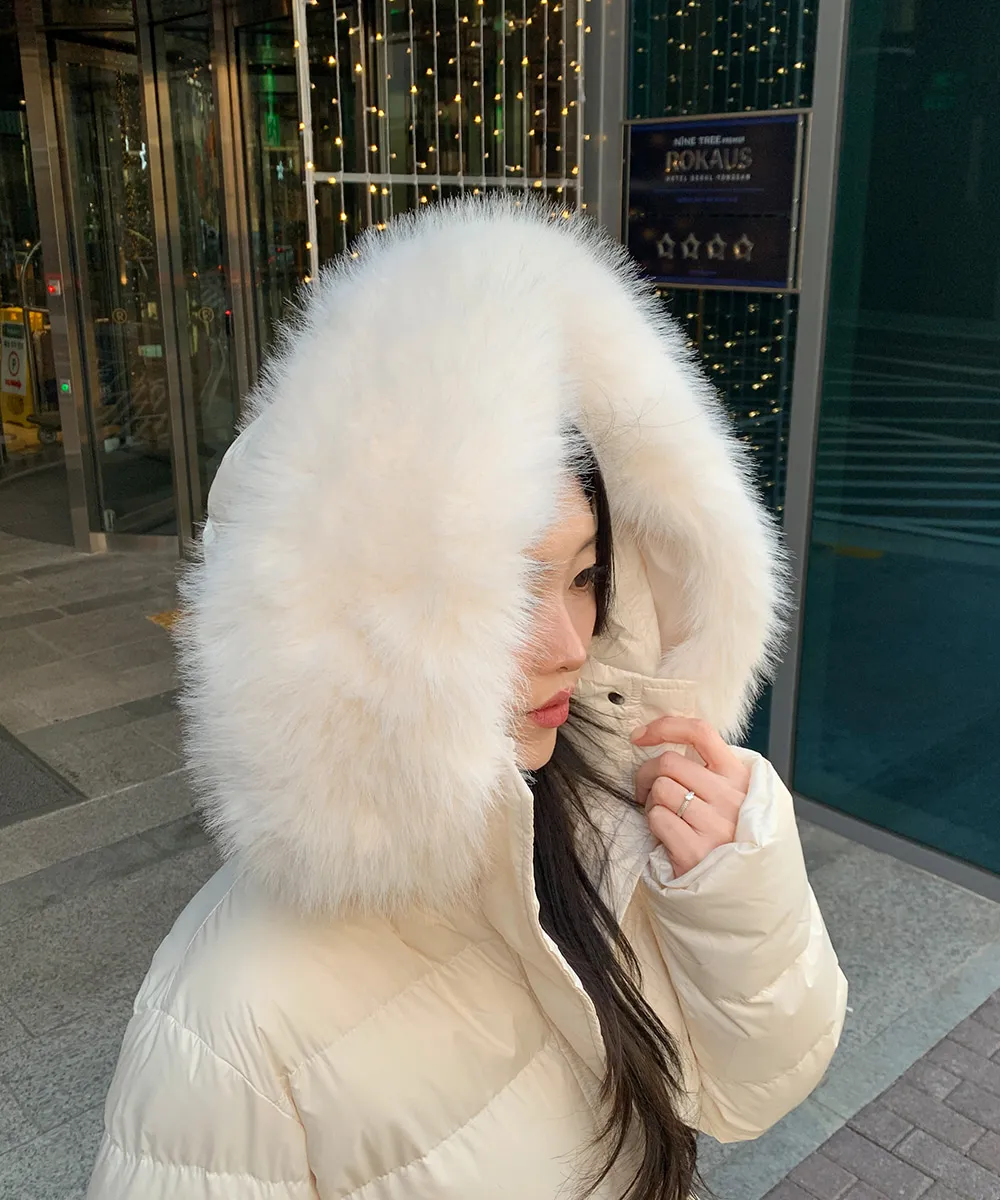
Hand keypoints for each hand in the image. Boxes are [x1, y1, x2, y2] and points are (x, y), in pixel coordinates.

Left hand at [631, 717, 750, 877]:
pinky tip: (668, 837)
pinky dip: (654, 825)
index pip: (700, 733)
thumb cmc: (729, 839)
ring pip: (660, 789)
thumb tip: (662, 742)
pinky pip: (656, 818)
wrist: (745, 893)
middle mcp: (732, 798)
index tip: (639, 736)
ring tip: (666, 817)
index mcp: (740, 778)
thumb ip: (710, 772)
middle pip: (669, 762)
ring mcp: (715, 825)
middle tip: (646, 791)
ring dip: (652, 802)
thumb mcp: (733, 799)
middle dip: (646, 774)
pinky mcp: (695, 851)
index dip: (664, 727)